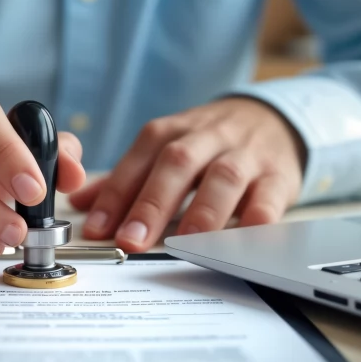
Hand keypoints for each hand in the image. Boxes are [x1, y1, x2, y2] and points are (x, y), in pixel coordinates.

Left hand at [69, 97, 305, 251]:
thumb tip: (81, 204)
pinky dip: (257, 218)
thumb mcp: (169, 147)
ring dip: (202, 211)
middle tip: (133, 239)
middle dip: (152, 202)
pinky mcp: (280, 175)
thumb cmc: (211, 142)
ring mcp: (247, 155)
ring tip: (184, 243)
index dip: (116, 193)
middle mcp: (209, 137)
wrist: (274, 118)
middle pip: (178, 163)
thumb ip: (128, 177)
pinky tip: (242, 239)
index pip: (140, 158)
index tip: (97, 228)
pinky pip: (270, 195)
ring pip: (225, 176)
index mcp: (173, 131)